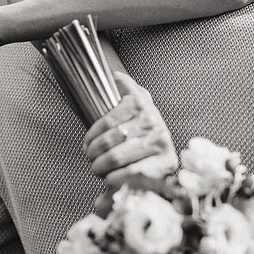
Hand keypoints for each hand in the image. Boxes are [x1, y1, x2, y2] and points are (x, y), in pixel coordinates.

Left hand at [84, 73, 177, 193]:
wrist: (167, 156)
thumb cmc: (147, 130)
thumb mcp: (141, 104)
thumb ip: (127, 89)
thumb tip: (115, 75)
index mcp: (143, 105)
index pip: (107, 122)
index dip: (91, 136)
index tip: (86, 145)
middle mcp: (153, 123)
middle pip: (109, 141)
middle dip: (94, 154)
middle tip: (91, 160)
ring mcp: (160, 144)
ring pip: (116, 157)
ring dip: (100, 167)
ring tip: (98, 169)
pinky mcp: (164, 164)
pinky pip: (130, 173)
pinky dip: (114, 179)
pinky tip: (111, 178)